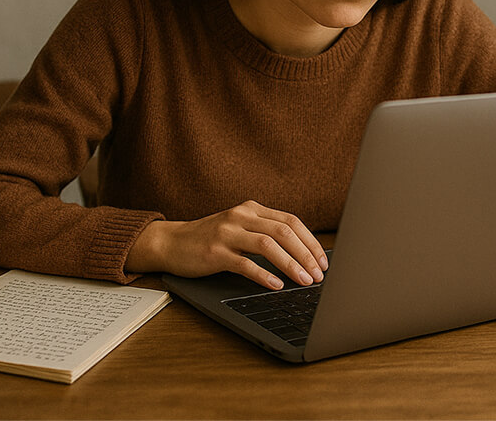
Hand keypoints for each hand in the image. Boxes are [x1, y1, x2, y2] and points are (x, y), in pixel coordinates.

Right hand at [125, 200, 328, 289]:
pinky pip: (245, 263)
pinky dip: (264, 275)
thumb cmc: (210, 239)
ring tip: (304, 281)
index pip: (291, 221)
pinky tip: (276, 286)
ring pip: (268, 245)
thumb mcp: (240, 227)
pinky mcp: (215, 252)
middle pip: (284, 232)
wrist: (171, 242)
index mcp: (252, 209)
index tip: (323, 261)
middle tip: (319, 275)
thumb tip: (302, 254)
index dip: (311, 242)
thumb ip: (265, 233)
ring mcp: (228, 232)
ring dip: (291, 265)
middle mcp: (241, 216)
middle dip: (306, 255)